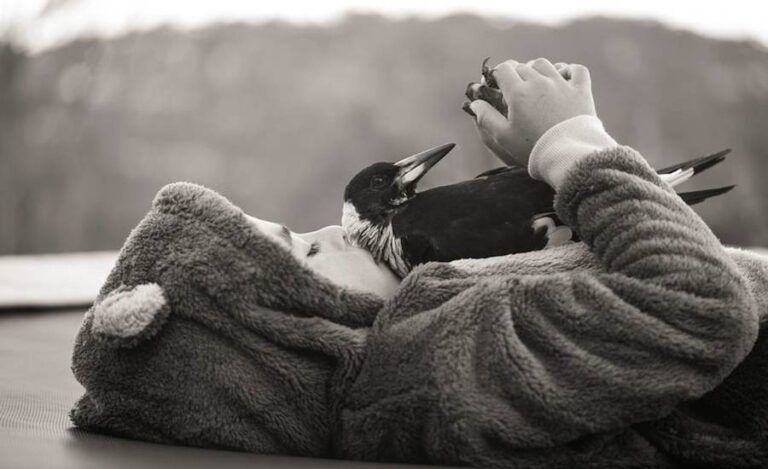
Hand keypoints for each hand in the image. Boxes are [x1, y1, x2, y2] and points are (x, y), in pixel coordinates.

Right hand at [469, 59, 596, 167]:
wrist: (568, 155)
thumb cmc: (532, 147)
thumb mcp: (503, 136)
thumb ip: (486, 117)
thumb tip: (475, 103)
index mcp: (518, 92)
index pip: (503, 69)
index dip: (496, 75)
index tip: (495, 85)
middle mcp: (539, 82)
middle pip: (522, 66)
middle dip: (515, 75)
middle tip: (514, 90)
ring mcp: (562, 84)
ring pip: (545, 64)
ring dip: (537, 70)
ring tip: (535, 84)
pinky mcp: (581, 90)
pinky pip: (576, 69)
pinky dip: (569, 70)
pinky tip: (563, 78)